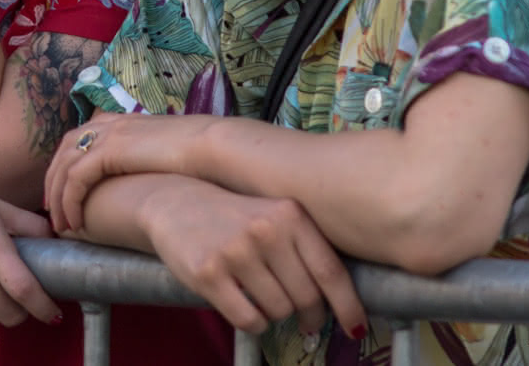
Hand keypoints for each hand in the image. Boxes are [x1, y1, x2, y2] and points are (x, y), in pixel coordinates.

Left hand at [44, 112, 212, 232]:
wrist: (212, 148)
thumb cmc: (197, 157)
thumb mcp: (161, 154)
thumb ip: (144, 160)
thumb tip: (142, 181)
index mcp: (120, 121)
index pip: (79, 140)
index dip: (66, 167)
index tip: (62, 193)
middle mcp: (109, 124)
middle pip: (64, 151)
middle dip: (53, 182)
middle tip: (50, 211)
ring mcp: (107, 135)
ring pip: (64, 166)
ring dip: (57, 198)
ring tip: (60, 225)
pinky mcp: (109, 151)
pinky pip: (76, 178)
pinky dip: (69, 200)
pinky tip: (74, 222)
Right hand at [134, 176, 366, 338]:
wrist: (174, 203)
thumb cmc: (235, 218)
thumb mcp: (274, 217)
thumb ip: (306, 249)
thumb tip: (341, 306)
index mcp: (289, 214)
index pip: (330, 271)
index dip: (347, 305)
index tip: (354, 326)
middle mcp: (265, 230)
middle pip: (306, 298)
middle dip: (309, 315)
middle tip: (305, 319)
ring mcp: (235, 251)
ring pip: (279, 311)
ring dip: (276, 315)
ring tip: (261, 295)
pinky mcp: (208, 272)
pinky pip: (249, 319)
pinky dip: (253, 322)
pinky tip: (244, 304)